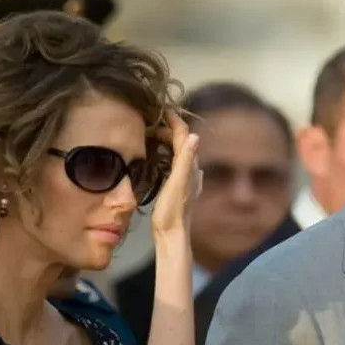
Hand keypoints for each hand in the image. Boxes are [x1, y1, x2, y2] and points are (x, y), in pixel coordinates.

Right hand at [150, 110, 202, 236]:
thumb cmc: (172, 212)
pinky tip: (161, 160)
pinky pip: (176, 165)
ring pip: (180, 153)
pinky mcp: (181, 189)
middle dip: (169, 129)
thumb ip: (185, 160)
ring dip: (168, 142)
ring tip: (153, 136)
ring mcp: (188, 180)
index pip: (184, 135)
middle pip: (182, 142)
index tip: (162, 108)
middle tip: (150, 123)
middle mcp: (192, 171)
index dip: (174, 120)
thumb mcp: (177, 184)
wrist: (173, 236)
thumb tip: (194, 136)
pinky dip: (168, 156)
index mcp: (190, 166)